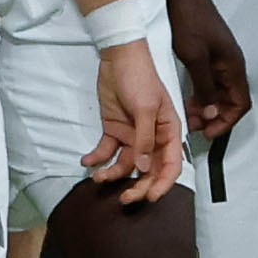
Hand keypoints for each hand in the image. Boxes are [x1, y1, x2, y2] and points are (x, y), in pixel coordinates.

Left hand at [86, 39, 186, 203]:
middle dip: (137, 187)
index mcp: (168, 132)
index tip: (149, 197)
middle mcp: (152, 139)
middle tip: (123, 199)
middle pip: (148, 171)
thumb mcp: (145, 108)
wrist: (117, 57)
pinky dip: (96, 158)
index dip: (163, 184)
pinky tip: (86, 162)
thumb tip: (144, 169)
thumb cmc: (140, 78)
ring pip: (125, 165)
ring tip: (98, 177)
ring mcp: (132, 136)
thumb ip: (145, 139)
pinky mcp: (114, 131)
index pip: (171, 165)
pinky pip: (106, 151)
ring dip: (112, 174)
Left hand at [162, 0, 250, 136]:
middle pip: (230, 100)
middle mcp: (231, 64)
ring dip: (206, 107)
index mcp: (233, 66)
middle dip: (214, 116)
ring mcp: (220, 60)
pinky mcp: (209, 55)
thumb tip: (211, 112)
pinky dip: (201, 94)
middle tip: (194, 126)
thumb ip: (204, 87)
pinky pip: (210, 82)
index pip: (240, 104)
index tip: (209, 131)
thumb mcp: (195, 57)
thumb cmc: (189, 19)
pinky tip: (187, 99)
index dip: (227, 121)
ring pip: (219, 93)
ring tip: (188, 116)